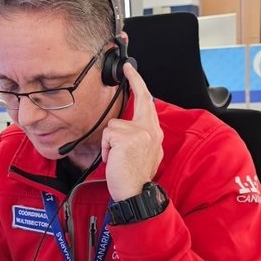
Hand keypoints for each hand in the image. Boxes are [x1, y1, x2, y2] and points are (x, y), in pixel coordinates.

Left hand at [101, 62, 163, 200]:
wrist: (136, 193)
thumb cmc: (135, 178)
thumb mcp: (144, 154)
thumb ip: (139, 137)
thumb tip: (127, 129)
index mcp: (154, 134)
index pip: (148, 105)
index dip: (140, 86)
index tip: (132, 72)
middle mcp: (150, 130)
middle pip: (141, 99)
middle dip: (135, 80)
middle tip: (127, 67)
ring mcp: (140, 132)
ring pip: (113, 126)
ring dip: (109, 143)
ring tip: (116, 158)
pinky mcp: (127, 137)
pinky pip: (107, 136)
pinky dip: (106, 149)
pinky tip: (114, 160)